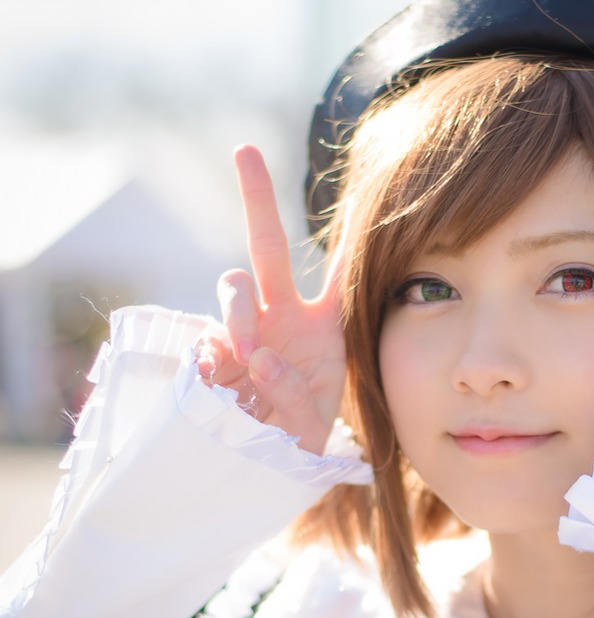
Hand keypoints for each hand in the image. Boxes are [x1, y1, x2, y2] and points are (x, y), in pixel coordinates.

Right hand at [195, 146, 345, 454]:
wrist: (263, 467)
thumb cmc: (300, 436)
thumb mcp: (315, 420)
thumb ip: (295, 393)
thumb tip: (257, 358)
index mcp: (324, 324)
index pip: (344, 272)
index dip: (353, 232)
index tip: (363, 187)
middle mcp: (283, 316)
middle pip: (267, 244)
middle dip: (256, 195)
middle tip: (244, 151)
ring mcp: (244, 329)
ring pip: (234, 288)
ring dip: (241, 316)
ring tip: (251, 358)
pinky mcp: (211, 351)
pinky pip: (207, 338)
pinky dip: (213, 359)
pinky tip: (223, 384)